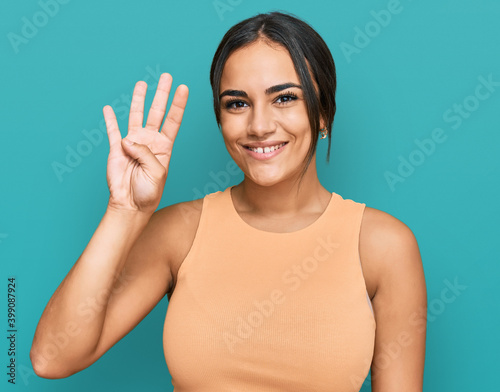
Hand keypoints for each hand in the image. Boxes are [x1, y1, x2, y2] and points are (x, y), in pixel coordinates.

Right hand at [103, 73, 188, 213]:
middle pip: (157, 111)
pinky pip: (112, 130)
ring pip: (136, 115)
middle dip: (161, 93)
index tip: (183, 88)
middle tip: (166, 76)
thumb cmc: (148, 192)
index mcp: (164, 146)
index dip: (178, 104)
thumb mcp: (156, 173)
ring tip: (142, 83)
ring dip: (139, 99)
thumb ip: (145, 153)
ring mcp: (133, 143)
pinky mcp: (116, 148)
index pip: (173, 120)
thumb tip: (128, 139)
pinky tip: (108, 108)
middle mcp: (150, 141)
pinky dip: (109, 119)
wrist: (130, 204)